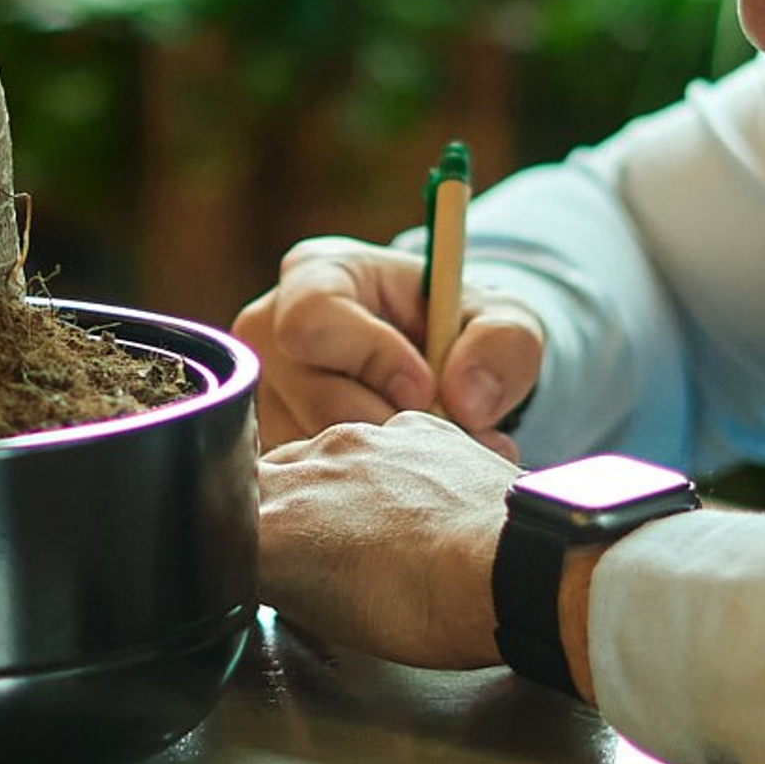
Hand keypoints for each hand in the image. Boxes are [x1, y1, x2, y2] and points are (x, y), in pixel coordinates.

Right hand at [233, 236, 545, 451]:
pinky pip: (308, 482)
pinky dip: (362, 489)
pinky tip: (403, 474)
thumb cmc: (458, 326)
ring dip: (380, 463)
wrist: (438, 364)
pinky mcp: (269, 447)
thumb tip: (466, 401)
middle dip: (386, 423)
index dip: (373, 358)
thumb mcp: (502, 317)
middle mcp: (269, 330)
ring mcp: (261, 394)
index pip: (314, 319)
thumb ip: (502, 342)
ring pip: (307, 447)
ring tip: (433, 454)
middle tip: (442, 435)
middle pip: (309, 394)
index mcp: (315, 275)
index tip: (427, 389)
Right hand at [259, 411, 521, 668]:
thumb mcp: (329, 619)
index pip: (222, 519)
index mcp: (272, 523)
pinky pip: (379, 440)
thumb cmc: (429, 609)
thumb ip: (282, 578)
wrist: (512, 565)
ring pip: (318, 452)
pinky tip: (409, 502)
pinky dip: (381, 467)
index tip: (249, 559)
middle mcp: (304, 469)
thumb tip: (267, 571)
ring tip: (363, 527)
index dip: (233, 541)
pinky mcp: (411, 425)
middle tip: (301, 547)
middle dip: (272, 507)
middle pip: (261, 478)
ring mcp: (359, 438)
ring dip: (325, 483)